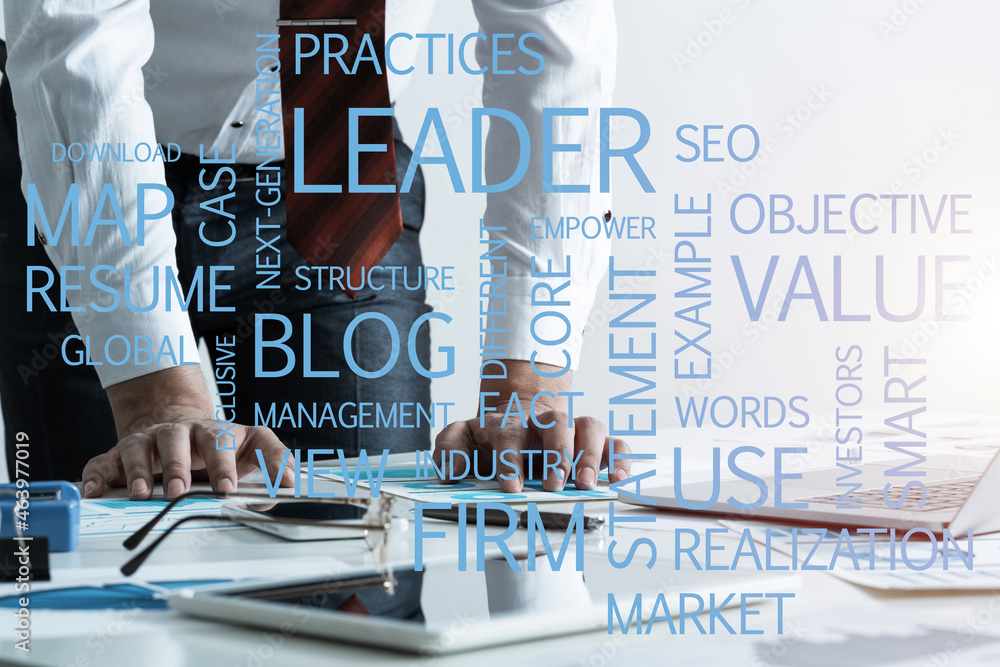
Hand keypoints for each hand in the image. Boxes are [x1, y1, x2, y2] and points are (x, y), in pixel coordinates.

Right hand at [82, 366, 293, 499]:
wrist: (178, 426)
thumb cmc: (217, 446)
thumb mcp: (251, 449)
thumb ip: (274, 464)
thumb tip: (291, 484)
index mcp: (213, 432)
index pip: (222, 442)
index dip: (225, 464)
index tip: (229, 488)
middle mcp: (180, 433)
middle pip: (177, 440)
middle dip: (178, 466)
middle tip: (179, 492)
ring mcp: (148, 441)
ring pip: (139, 447)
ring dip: (138, 470)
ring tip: (140, 493)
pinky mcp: (120, 454)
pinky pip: (103, 462)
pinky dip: (97, 476)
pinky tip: (95, 491)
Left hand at [434, 360, 630, 491]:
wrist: (517, 410)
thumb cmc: (490, 435)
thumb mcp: (461, 436)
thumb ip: (449, 449)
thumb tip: (451, 470)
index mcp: (508, 423)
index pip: (509, 434)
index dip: (510, 459)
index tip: (510, 486)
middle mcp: (542, 423)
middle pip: (556, 424)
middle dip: (557, 454)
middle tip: (553, 484)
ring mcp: (570, 430)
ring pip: (589, 427)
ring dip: (589, 455)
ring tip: (585, 483)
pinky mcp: (592, 442)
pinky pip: (614, 443)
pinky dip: (620, 459)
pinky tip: (617, 479)